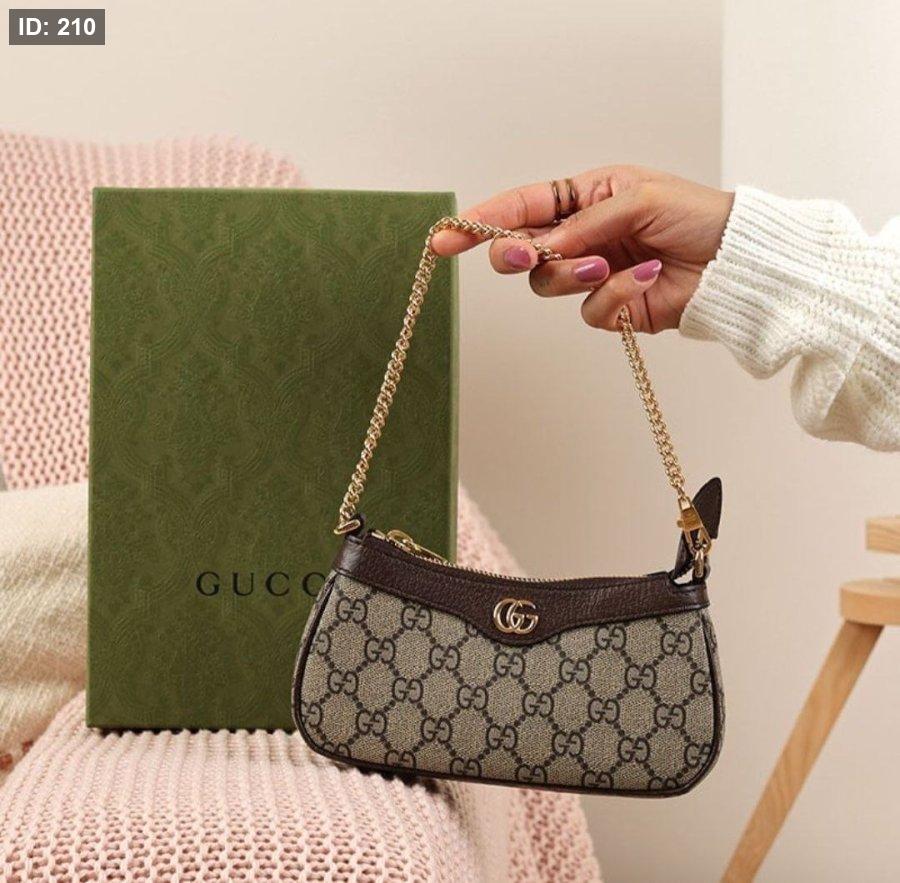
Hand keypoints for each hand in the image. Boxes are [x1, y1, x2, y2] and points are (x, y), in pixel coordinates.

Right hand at [431, 166, 733, 332]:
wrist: (735, 261)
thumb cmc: (695, 215)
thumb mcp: (637, 199)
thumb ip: (583, 224)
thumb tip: (541, 249)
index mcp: (584, 198)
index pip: (521, 209)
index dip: (480, 223)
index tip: (444, 238)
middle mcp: (581, 237)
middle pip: (519, 254)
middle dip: (516, 256)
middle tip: (526, 257)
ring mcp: (593, 275)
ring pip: (549, 286)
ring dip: (573, 275)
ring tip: (609, 264)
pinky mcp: (612, 309)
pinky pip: (589, 312)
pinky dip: (614, 298)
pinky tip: (645, 280)